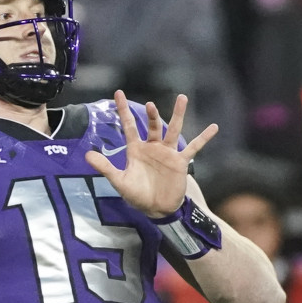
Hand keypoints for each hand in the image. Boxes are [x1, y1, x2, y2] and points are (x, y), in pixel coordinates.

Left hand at [84, 90, 218, 217]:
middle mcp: (152, 147)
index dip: (123, 110)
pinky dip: (204, 138)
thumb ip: (105, 167)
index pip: (129, 125)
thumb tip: (87, 154)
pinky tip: (214, 127)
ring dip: (178, 114)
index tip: (118, 92)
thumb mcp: (119, 181)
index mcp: (136, 149)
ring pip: (174, 129)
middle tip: (150, 105)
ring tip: (182, 98)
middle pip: (153, 125)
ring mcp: (167, 153)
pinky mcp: (180, 161)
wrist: (157, 209)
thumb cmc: (137, 195)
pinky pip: (194, 147)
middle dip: (152, 115)